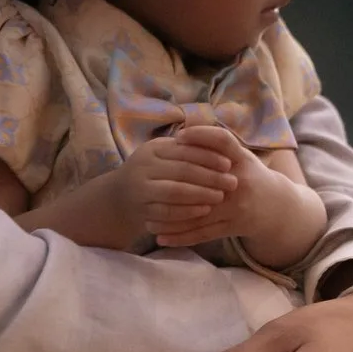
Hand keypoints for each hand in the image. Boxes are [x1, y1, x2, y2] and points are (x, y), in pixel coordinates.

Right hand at [100, 127, 241, 244]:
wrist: (120, 197)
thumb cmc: (151, 172)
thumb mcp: (163, 154)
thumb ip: (185, 148)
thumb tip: (218, 139)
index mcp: (152, 149)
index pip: (184, 150)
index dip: (208, 157)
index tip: (229, 163)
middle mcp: (144, 166)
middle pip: (182, 171)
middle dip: (210, 177)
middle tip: (232, 182)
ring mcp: (141, 189)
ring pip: (175, 192)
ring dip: (201, 194)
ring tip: (220, 196)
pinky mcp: (142, 210)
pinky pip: (168, 212)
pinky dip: (188, 211)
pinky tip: (204, 210)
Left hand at [155, 124, 271, 247]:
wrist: (277, 206)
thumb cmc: (248, 174)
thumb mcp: (238, 155)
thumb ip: (214, 145)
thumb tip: (180, 134)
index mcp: (242, 159)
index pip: (223, 141)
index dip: (201, 136)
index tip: (177, 137)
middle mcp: (241, 182)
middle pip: (205, 183)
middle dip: (175, 187)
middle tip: (147, 188)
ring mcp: (238, 207)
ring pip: (199, 214)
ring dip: (171, 220)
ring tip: (146, 221)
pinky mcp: (234, 226)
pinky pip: (204, 233)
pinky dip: (182, 237)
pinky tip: (162, 238)